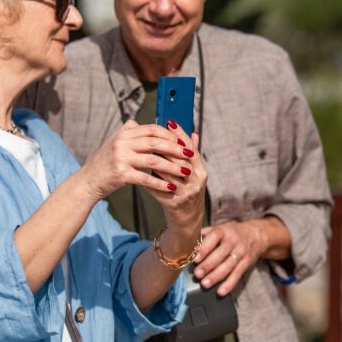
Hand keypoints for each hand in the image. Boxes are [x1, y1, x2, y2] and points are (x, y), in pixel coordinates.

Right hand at [79, 120, 193, 199]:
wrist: (88, 181)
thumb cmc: (105, 163)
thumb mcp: (115, 143)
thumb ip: (129, 132)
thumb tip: (142, 123)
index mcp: (125, 133)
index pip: (152, 129)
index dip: (170, 135)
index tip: (183, 141)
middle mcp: (122, 143)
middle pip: (156, 143)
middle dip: (176, 149)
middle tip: (190, 155)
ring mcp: (121, 158)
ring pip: (154, 160)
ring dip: (173, 167)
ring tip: (186, 171)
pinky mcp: (121, 174)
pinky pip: (146, 178)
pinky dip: (160, 183)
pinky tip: (171, 187)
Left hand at [149, 120, 206, 252]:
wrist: (187, 221)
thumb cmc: (187, 191)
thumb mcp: (193, 174)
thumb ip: (192, 155)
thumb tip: (194, 133)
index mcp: (201, 171)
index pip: (191, 148)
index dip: (180, 134)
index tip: (169, 121)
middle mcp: (197, 182)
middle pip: (179, 159)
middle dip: (164, 146)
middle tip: (150, 134)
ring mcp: (186, 194)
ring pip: (167, 173)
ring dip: (154, 162)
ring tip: (142, 152)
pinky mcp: (174, 204)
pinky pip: (159, 189)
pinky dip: (149, 181)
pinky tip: (140, 174)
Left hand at [193, 221, 265, 296]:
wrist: (256, 235)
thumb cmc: (231, 233)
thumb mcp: (220, 229)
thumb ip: (205, 234)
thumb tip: (187, 242)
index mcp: (224, 230)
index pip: (214, 237)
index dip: (205, 248)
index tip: (195, 258)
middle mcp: (234, 240)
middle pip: (221, 254)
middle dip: (208, 265)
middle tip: (197, 274)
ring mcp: (241, 252)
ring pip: (229, 265)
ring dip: (216, 276)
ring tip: (205, 284)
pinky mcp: (247, 262)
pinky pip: (238, 274)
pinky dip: (229, 284)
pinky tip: (221, 291)